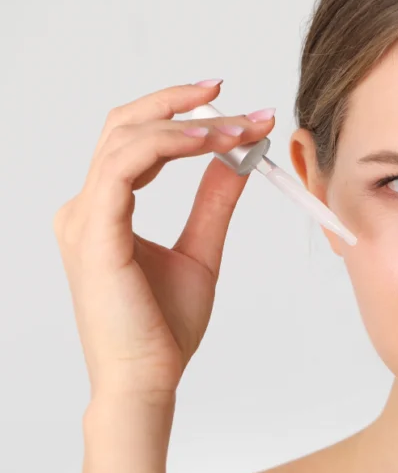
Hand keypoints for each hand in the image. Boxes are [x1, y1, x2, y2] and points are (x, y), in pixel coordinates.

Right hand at [53, 81, 275, 404]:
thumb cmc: (165, 329)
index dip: (184, 117)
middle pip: (125, 125)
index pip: (138, 141)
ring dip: (185, 123)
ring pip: (126, 137)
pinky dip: (169, 145)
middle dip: (180, 104)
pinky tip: (210, 143)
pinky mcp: (94, 231)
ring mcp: (84, 217)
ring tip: (236, 125)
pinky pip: (125, 165)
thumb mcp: (202, 250)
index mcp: (105, 210)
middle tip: (230, 94)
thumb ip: (213, 201)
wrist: (148, 378)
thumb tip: (236, 158)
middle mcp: (87, 207)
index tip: (237, 112)